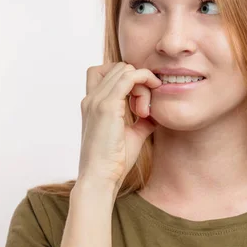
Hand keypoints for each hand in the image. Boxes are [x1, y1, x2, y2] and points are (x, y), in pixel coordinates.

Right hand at [78, 62, 160, 188]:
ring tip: (144, 111)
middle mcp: (91, 98)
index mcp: (92, 104)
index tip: (140, 100)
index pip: (106, 71)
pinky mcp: (106, 106)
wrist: (100, 179)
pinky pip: (129, 77)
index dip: (127, 78)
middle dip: (137, 82)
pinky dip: (144, 81)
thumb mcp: (132, 135)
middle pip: (119, 68)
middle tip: (144, 108)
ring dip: (142, 84)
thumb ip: (141, 121)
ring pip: (125, 70)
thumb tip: (155, 114)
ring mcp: (96, 100)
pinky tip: (148, 102)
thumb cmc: (114, 162)